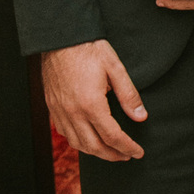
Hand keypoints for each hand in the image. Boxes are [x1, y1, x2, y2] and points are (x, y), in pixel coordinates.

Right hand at [41, 39, 146, 161]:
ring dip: (95, 152)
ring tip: (110, 151)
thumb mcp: (115, 68)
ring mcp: (60, 111)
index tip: (139, 152)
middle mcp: (73, 112)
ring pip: (77, 143)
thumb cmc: (89, 49)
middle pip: (94, 146)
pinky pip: (64, 133)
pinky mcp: (52, 107)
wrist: (59, 37)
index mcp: (91, 104)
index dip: (128, 147)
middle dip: (113, 155)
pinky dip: (78, 142)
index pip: (113, 137)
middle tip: (127, 155)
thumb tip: (141, 117)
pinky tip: (88, 139)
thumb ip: (129, 95)